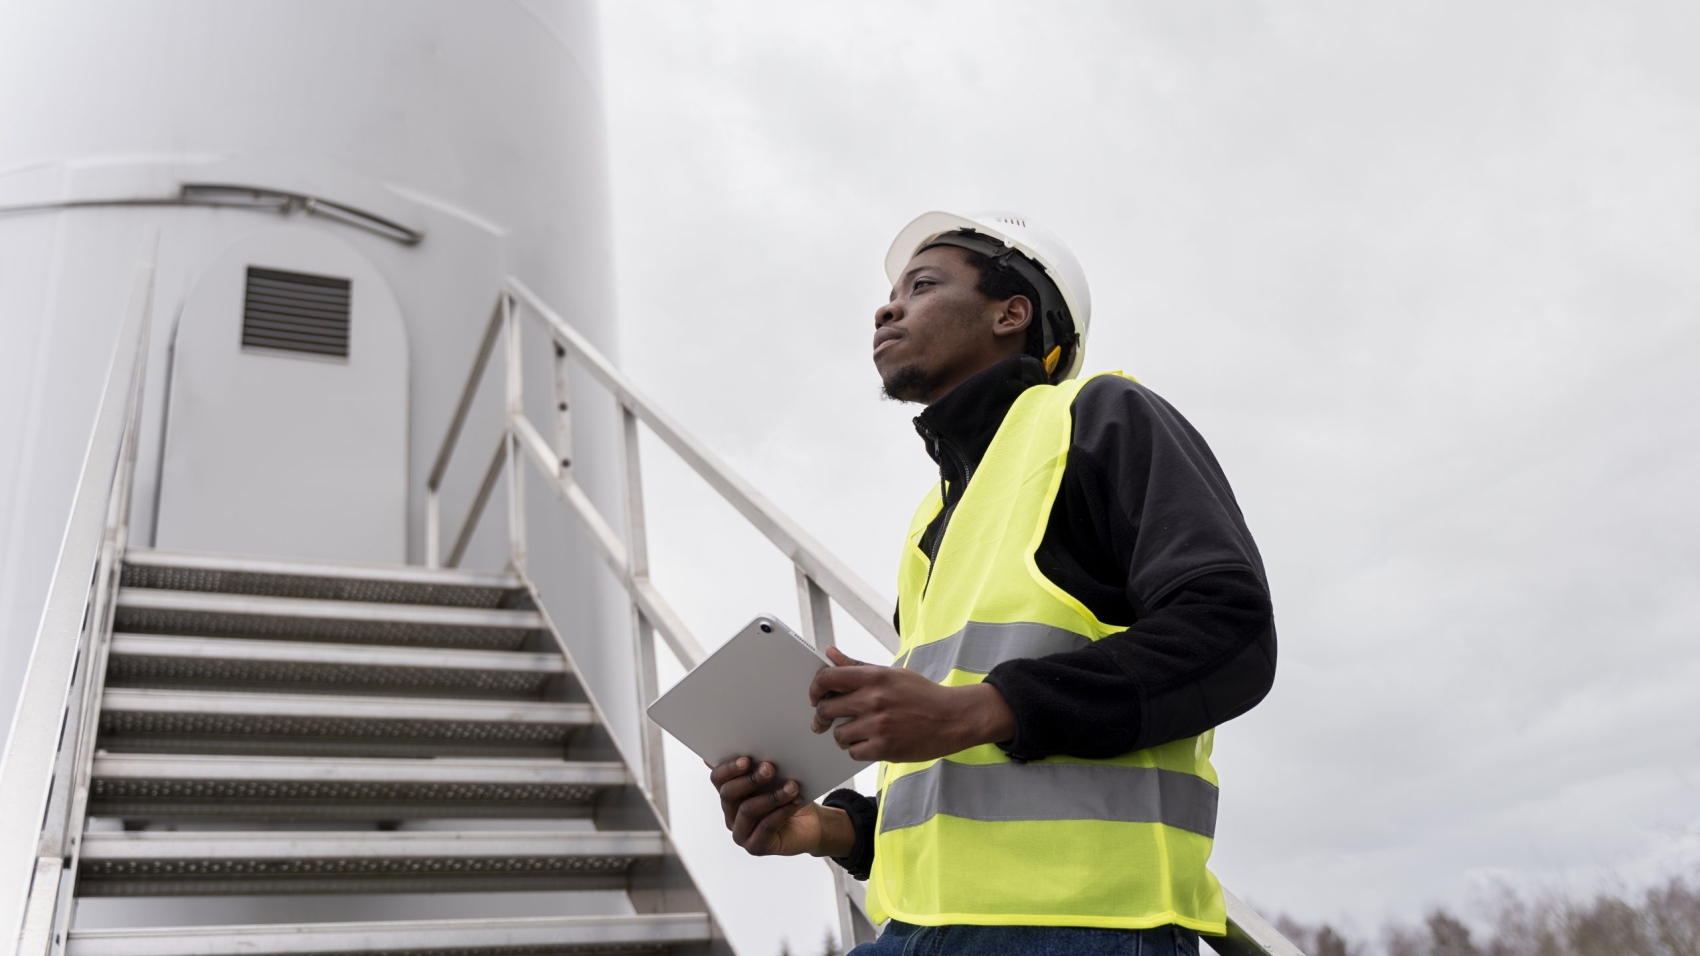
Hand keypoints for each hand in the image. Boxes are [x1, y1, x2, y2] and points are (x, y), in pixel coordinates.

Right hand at [707, 756, 854, 857]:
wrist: (811, 824)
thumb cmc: (789, 795)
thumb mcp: (777, 777)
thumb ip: (760, 764)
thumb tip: (747, 741)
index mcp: (730, 793)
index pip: (718, 779)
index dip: (729, 768)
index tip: (747, 759)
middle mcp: (730, 813)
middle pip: (728, 794)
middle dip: (750, 779)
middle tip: (770, 768)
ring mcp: (741, 833)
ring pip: (748, 810)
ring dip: (771, 796)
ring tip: (792, 786)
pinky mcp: (756, 847)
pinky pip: (764, 828)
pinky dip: (781, 813)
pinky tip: (794, 802)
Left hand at [808, 646, 1016, 761]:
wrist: (953, 718)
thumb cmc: (921, 694)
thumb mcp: (891, 674)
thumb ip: (856, 666)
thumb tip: (829, 653)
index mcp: (874, 677)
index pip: (827, 678)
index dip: (814, 689)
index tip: (814, 697)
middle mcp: (873, 700)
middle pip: (827, 709)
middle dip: (822, 717)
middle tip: (823, 722)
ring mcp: (878, 725)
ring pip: (839, 735)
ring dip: (842, 736)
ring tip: (856, 732)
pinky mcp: (884, 748)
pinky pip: (854, 752)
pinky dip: (858, 750)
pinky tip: (870, 743)